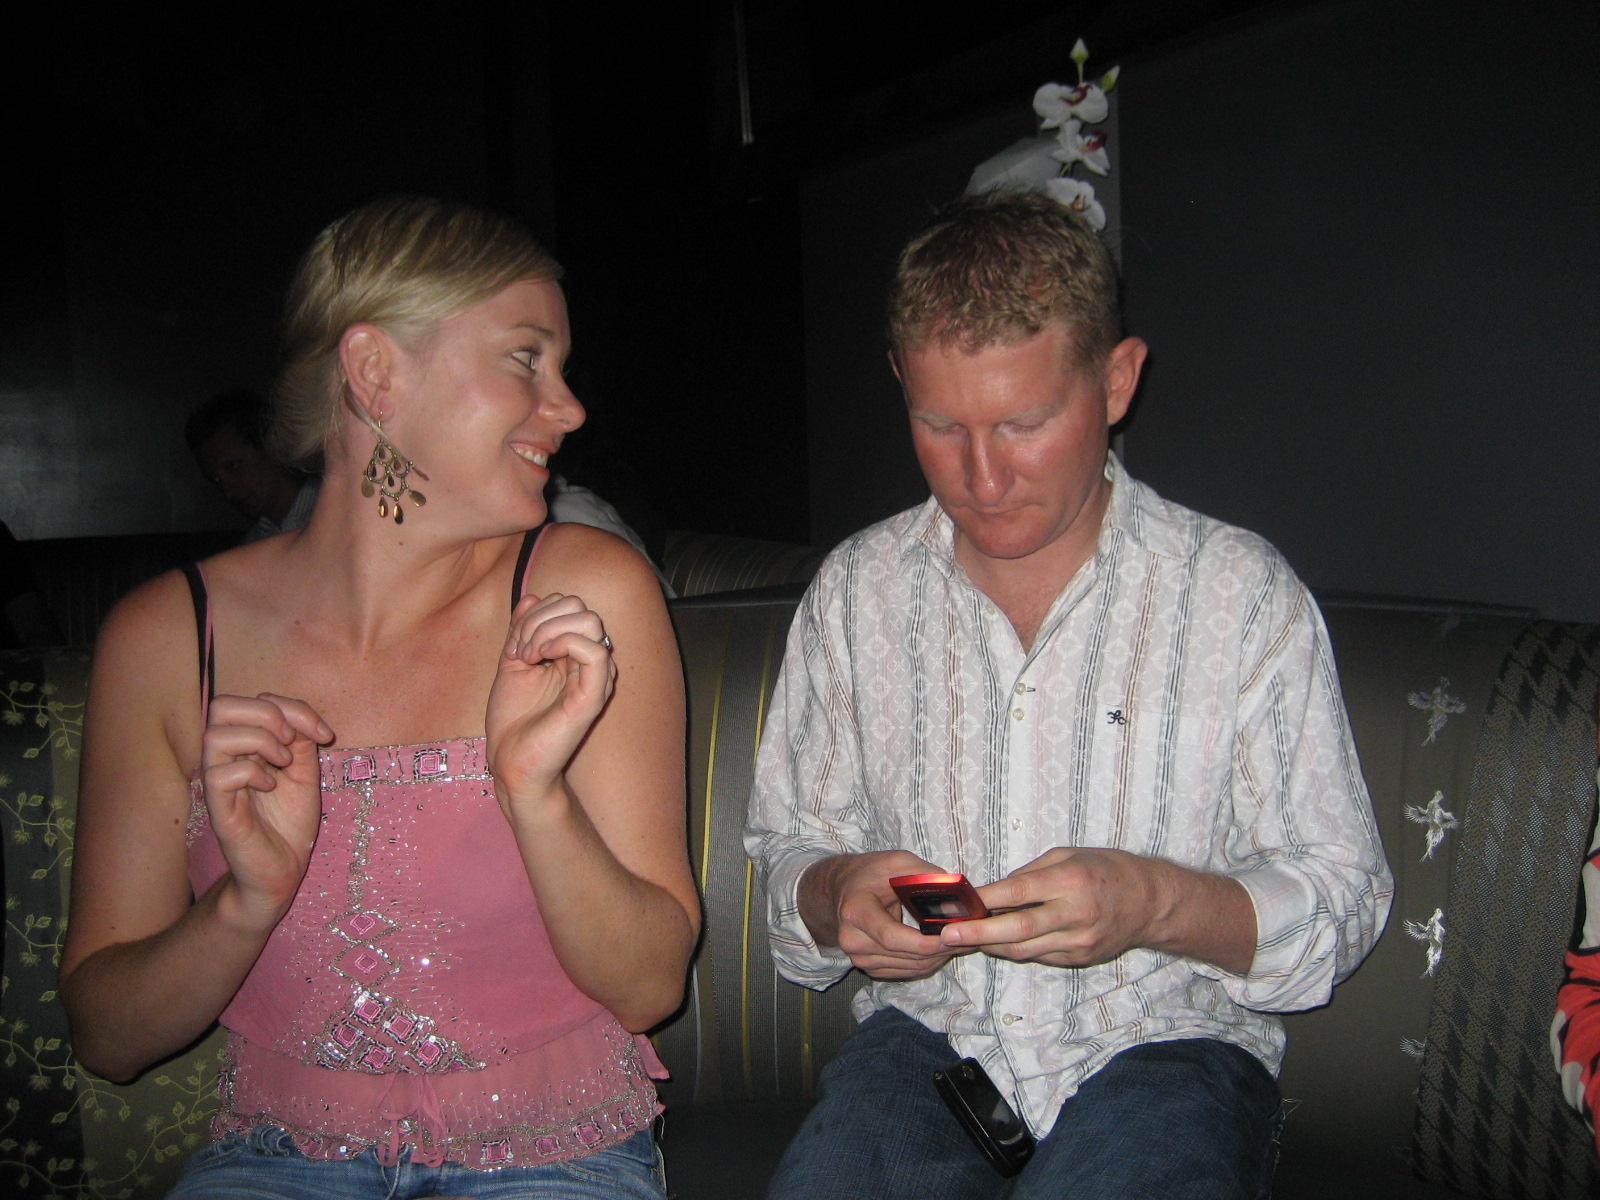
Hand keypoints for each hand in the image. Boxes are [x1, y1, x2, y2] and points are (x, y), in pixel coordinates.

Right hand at [202, 693, 332, 925]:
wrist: (284, 869)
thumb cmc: (290, 822)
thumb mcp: (305, 772)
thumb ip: (300, 741)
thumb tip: (299, 718)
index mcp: (245, 746)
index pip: (252, 700)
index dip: (292, 707)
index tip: (324, 735)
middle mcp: (225, 759)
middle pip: (222, 706)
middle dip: (267, 714)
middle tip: (291, 742)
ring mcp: (218, 784)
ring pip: (214, 736)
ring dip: (259, 742)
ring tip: (282, 764)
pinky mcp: (218, 810)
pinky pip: (218, 775)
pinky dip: (251, 773)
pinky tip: (270, 787)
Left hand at [486, 592, 615, 808]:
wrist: (511, 762)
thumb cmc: (514, 720)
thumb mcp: (512, 662)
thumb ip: (522, 630)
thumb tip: (532, 597)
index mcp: (573, 654)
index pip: (569, 606)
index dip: (538, 613)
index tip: (515, 644)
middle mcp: (589, 663)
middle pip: (581, 608)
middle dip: (542, 618)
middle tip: (521, 650)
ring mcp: (595, 678)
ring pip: (590, 622)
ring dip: (549, 629)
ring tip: (528, 655)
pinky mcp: (593, 696)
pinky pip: (596, 652)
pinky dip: (563, 642)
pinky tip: (540, 658)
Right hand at [803, 850, 970, 980]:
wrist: (842, 890)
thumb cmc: (870, 873)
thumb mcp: (896, 862)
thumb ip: (925, 874)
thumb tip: (955, 892)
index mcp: (855, 912)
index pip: (892, 937)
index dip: (925, 942)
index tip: (953, 935)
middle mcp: (853, 941)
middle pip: (905, 956)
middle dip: (941, 949)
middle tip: (969, 937)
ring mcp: (859, 958)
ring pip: (910, 967)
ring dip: (938, 958)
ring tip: (960, 941)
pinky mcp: (869, 967)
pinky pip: (906, 972)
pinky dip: (927, 963)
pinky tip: (941, 949)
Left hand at [940, 847, 1163, 967]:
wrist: (1150, 902)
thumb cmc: (1105, 870)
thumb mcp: (1067, 855)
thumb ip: (1030, 874)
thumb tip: (994, 892)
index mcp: (1070, 881)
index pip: (1018, 892)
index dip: (985, 900)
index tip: (958, 904)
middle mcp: (1074, 914)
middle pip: (1017, 930)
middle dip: (977, 934)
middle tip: (947, 935)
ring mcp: (1078, 941)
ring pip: (1023, 950)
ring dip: (991, 946)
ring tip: (963, 940)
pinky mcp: (1079, 959)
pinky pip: (1039, 956)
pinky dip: (1015, 950)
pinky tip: (997, 943)